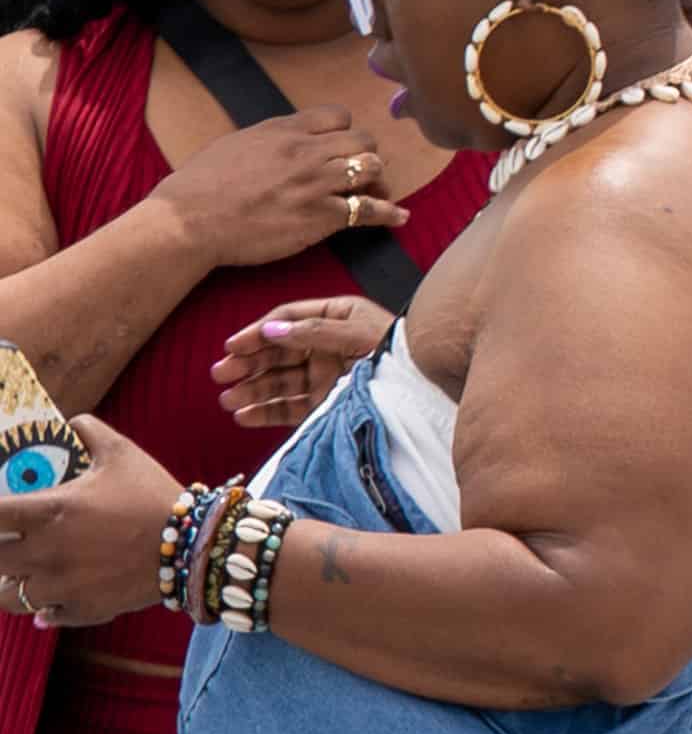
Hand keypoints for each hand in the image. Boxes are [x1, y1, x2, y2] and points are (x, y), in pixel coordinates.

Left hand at [0, 418, 190, 630]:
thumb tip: (75, 419)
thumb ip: (91, 432)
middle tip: (8, 543)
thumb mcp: (123, 454)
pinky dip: (44, 608)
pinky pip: (45, 615)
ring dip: (10, 585)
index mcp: (49, 511)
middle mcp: (45, 552)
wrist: (193, 544)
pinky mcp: (81, 608)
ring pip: (8, 597)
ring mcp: (61, 585)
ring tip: (21, 575)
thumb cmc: (153, 495)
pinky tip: (51, 598)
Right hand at [148, 108, 407, 270]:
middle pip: (363, 141)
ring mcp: (315, 183)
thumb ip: (270, 138)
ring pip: (371, 169)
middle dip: (365, 157)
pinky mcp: (320, 216)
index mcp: (282, 130)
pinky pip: (369, 210)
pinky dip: (388, 214)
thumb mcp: (235, 144)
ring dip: (377, 182)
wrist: (188, 221)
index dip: (344, 132)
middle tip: (360, 174)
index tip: (340, 147)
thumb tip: (289, 139)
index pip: (338, 116)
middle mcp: (305, 151)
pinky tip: (399, 217)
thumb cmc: (199, 186)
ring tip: (375, 193)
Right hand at [214, 298, 392, 430]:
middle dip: (248, 363)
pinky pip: (292, 406)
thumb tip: (271, 330)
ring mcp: (327, 374)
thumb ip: (315, 332)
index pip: (287, 321)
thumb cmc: (399, 350)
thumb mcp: (359, 334)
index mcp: (336, 317)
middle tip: (221, 375)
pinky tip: (245, 416)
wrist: (429, 386)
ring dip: (253, 390)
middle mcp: (327, 344)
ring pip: (280, 381)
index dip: (258, 333)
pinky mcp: (329, 401)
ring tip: (228, 400)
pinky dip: (268, 412)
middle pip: (278, 352)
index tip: (232, 346)